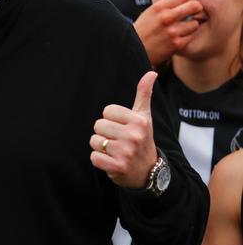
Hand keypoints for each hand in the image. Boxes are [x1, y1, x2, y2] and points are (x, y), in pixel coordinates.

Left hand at [90, 71, 158, 187]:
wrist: (149, 172)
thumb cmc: (142, 139)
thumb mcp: (144, 117)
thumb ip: (144, 94)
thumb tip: (151, 72)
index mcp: (139, 121)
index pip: (107, 111)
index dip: (111, 119)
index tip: (122, 128)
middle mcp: (134, 136)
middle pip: (98, 125)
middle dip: (104, 133)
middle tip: (118, 141)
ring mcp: (126, 152)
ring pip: (94, 141)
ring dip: (101, 147)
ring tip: (115, 151)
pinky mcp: (117, 167)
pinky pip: (94, 157)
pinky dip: (99, 160)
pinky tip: (111, 161)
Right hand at [134, 0, 201, 65]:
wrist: (133, 50)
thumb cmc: (142, 31)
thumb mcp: (149, 12)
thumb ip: (165, 4)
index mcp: (159, 7)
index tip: (190, 3)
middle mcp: (166, 17)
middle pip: (194, 6)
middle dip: (197, 9)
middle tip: (194, 12)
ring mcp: (172, 31)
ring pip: (195, 23)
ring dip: (191, 26)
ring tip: (182, 28)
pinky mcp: (176, 44)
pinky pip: (191, 36)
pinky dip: (186, 37)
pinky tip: (178, 37)